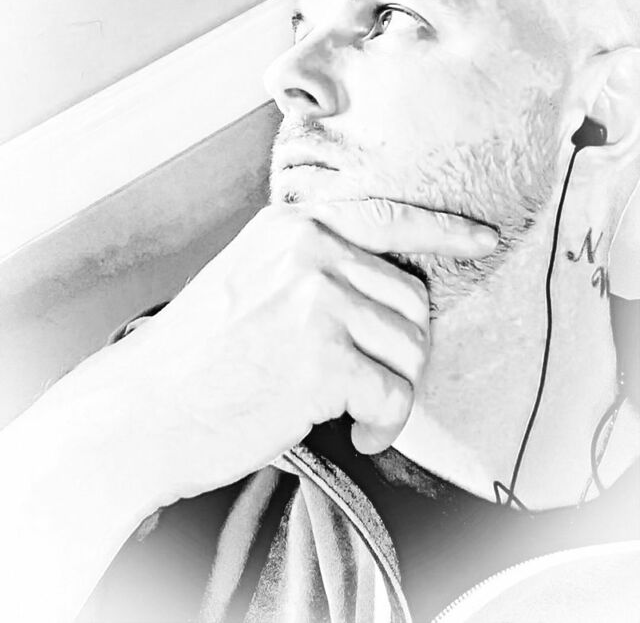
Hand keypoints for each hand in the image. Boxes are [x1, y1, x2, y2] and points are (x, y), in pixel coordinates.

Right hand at [106, 200, 497, 502]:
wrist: (144, 406)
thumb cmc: (197, 352)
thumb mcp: (250, 276)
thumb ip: (312, 266)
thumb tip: (384, 291)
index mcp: (292, 225)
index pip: (387, 218)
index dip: (444, 231)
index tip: (482, 238)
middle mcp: (310, 251)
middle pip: (411, 298)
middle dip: (404, 349)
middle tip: (373, 384)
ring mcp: (317, 301)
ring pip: (411, 346)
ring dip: (395, 391)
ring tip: (359, 414)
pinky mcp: (323, 358)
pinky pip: (395, 395)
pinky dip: (385, 425)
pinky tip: (356, 436)